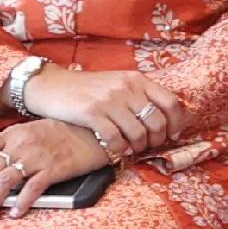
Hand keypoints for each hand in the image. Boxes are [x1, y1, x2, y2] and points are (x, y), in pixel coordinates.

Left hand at [0, 117, 113, 219]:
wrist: (99, 129)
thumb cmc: (67, 131)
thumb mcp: (35, 130)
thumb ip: (14, 144)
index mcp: (14, 133)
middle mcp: (21, 143)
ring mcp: (38, 156)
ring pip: (4, 181)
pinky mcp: (55, 168)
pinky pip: (32, 188)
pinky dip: (21, 202)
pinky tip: (15, 213)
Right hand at [25, 66, 181, 158]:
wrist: (51, 85)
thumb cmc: (87, 89)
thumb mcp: (117, 83)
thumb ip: (139, 95)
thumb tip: (164, 118)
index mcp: (136, 79)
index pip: (170, 102)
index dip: (176, 122)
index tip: (173, 134)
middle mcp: (126, 87)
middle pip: (157, 121)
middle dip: (157, 139)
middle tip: (149, 146)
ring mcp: (109, 100)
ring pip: (138, 133)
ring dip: (138, 147)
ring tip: (132, 149)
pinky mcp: (91, 113)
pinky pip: (115, 138)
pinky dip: (119, 149)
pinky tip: (116, 150)